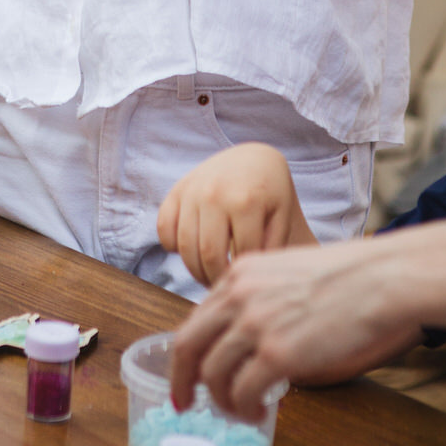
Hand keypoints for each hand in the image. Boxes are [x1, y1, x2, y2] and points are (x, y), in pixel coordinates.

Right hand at [157, 144, 313, 287]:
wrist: (252, 158)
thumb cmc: (270, 194)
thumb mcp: (281, 217)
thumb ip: (270, 248)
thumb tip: (249, 278)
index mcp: (246, 201)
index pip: (240, 256)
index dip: (243, 276)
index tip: (245, 284)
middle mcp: (215, 193)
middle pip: (208, 255)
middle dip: (215, 280)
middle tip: (223, 286)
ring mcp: (193, 190)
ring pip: (184, 246)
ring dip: (194, 270)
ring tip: (209, 275)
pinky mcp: (177, 189)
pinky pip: (164, 228)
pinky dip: (172, 246)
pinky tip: (191, 249)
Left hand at [169, 234, 423, 418]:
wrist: (381, 279)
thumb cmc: (349, 276)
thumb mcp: (288, 271)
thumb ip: (261, 295)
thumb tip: (248, 333)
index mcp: (241, 273)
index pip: (197, 317)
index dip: (189, 351)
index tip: (188, 372)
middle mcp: (240, 296)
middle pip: (188, 346)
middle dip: (182, 381)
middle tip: (185, 404)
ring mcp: (256, 324)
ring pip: (213, 374)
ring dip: (222, 401)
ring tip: (240, 411)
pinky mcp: (278, 354)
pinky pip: (243, 392)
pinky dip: (245, 408)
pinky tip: (259, 411)